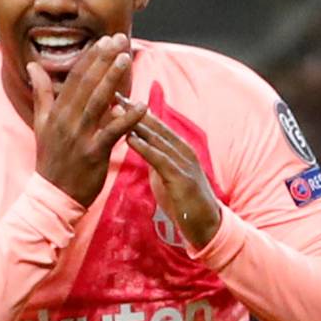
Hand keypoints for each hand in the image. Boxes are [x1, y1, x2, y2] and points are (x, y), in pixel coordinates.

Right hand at [28, 34, 147, 206]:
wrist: (53, 195)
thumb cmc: (51, 159)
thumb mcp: (41, 124)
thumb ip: (41, 93)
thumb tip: (33, 65)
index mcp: (56, 111)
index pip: (75, 78)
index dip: (91, 57)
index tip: (105, 40)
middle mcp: (67, 119)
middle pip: (87, 84)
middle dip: (104, 60)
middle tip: (119, 39)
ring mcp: (80, 136)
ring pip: (97, 102)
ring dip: (112, 79)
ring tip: (125, 59)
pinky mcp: (93, 153)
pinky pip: (112, 132)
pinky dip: (127, 118)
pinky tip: (142, 105)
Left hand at [121, 100, 221, 248]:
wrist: (207, 227)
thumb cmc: (185, 201)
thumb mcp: (167, 175)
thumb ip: (156, 159)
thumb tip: (141, 145)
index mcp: (180, 148)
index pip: (155, 124)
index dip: (136, 110)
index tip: (116, 95)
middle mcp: (184, 150)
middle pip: (155, 125)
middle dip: (133, 109)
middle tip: (112, 93)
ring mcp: (185, 163)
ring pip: (157, 138)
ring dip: (136, 123)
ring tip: (116, 110)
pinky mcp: (183, 179)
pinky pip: (161, 159)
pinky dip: (145, 147)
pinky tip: (130, 138)